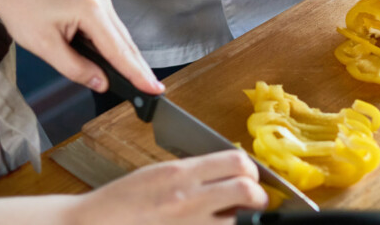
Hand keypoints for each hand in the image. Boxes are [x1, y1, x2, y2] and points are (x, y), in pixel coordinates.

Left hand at [0, 0, 162, 94]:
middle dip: (140, 69)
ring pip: (121, 38)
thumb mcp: (44, 46)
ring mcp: (100, 1)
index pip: (119, 51)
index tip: (154, 90)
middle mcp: (102, 3)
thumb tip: (101, 83)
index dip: (137, 74)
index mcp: (91, 11)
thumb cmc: (21, 10)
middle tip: (155, 92)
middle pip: (126, 44)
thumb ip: (75, 68)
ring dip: (129, 60)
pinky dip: (117, 49)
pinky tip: (121, 64)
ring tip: (141, 83)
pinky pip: (111, 31)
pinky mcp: (94, 4)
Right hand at [70, 150, 266, 224]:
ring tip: (239, 218)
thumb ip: (194, 173)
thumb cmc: (121, 201)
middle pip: (247, 191)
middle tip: (254, 201)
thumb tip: (228, 172)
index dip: (250, 170)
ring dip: (245, 219)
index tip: (249, 177)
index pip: (236, 161)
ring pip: (240, 220)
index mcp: (180, 174)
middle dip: (258, 196)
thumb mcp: (158, 174)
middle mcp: (188, 199)